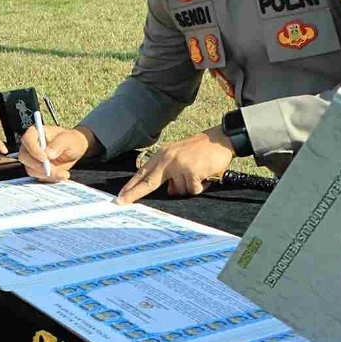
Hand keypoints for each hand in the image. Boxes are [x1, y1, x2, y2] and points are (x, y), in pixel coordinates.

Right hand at [19, 125, 96, 181]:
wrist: (74, 150)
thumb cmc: (70, 140)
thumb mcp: (68, 139)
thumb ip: (58, 144)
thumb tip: (48, 154)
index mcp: (36, 133)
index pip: (27, 139)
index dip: (33, 149)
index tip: (44, 158)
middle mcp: (30, 146)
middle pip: (24, 157)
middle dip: (39, 166)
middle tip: (54, 169)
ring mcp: (31, 159)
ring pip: (31, 170)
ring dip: (47, 174)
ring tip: (63, 173)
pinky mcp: (36, 170)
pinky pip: (38, 177)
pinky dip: (50, 178)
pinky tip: (61, 175)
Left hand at [116, 128, 234, 204]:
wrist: (220, 139)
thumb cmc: (201, 150)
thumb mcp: (180, 158)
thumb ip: (170, 173)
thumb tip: (169, 192)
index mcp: (163, 155)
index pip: (143, 173)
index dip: (131, 186)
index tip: (120, 196)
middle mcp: (168, 158)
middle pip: (148, 182)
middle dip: (134, 194)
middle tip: (121, 202)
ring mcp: (179, 164)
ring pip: (178, 190)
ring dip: (189, 187)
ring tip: (198, 173)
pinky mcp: (191, 171)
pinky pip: (192, 190)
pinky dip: (200, 186)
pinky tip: (204, 175)